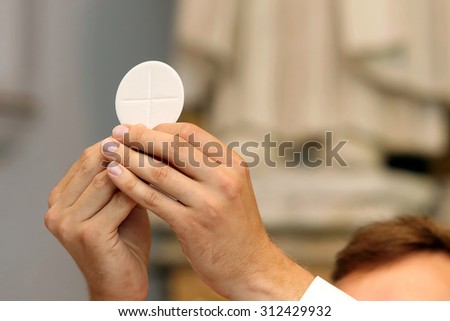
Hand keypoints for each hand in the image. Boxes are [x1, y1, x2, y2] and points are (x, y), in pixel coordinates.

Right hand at [45, 141, 150, 299]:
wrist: (121, 285)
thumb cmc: (123, 243)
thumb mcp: (117, 204)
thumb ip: (121, 178)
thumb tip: (139, 143)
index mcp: (60, 198)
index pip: (87, 157)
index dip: (117, 143)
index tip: (143, 134)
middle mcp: (56, 208)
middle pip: (94, 163)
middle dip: (128, 150)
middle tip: (155, 142)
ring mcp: (68, 222)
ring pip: (109, 178)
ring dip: (138, 168)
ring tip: (161, 160)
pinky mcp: (87, 234)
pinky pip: (121, 200)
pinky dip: (142, 190)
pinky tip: (159, 185)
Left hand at [103, 123, 313, 299]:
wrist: (250, 266)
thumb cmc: (236, 227)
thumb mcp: (231, 188)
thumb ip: (205, 167)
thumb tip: (167, 146)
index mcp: (233, 165)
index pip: (192, 133)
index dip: (161, 128)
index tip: (140, 128)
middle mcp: (223, 179)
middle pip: (173, 147)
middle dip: (140, 137)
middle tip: (118, 132)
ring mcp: (208, 202)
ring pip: (160, 171)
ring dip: (129, 159)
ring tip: (109, 152)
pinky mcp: (192, 225)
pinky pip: (153, 199)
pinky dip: (131, 185)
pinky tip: (115, 176)